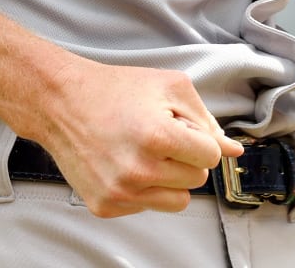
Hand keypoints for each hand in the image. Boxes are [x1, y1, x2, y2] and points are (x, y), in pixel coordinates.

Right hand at [32, 58, 243, 217]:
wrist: (61, 102)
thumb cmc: (113, 89)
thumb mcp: (169, 87)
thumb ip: (207, 120)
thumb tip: (233, 150)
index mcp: (158, 137)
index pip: (210, 157)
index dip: (199, 139)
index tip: (181, 128)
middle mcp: (138, 170)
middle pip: (196, 179)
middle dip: (186, 158)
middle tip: (159, 136)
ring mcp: (120, 192)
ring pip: (178, 201)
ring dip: (170, 178)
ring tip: (146, 153)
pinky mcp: (105, 206)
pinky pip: (147, 207)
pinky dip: (144, 189)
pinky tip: (125, 163)